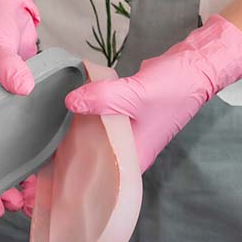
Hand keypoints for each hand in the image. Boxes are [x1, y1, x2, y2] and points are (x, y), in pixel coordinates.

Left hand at [65, 14, 241, 171]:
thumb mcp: (134, 94)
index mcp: (135, 156)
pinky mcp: (127, 114)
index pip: (101, 177)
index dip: (78, 176)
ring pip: (98, 136)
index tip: (53, 172)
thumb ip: (101, 99)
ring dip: (79, 131)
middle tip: (44, 149)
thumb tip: (70, 102)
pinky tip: (70, 109)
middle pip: (96, 157)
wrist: (197, 64)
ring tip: (50, 131)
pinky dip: (89, 115)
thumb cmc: (174, 88)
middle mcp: (131, 149)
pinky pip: (102, 119)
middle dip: (72, 153)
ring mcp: (129, 131)